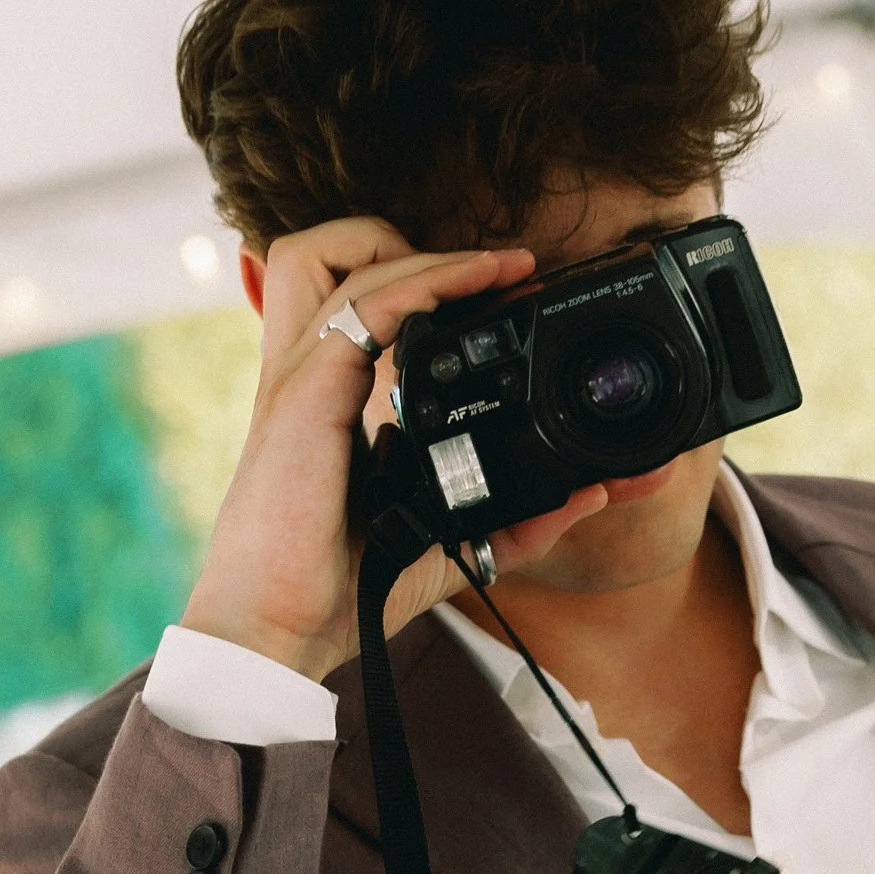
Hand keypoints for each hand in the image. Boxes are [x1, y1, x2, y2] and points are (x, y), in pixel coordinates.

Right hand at [181, 217, 611, 680]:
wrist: (281, 630)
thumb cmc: (344, 590)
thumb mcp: (448, 543)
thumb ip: (517, 518)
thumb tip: (592, 494)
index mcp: (329, 398)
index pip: (359, 302)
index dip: (426, 281)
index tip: (508, 290)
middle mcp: (309, 374)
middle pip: (324, 253)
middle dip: (409, 243)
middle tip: (499, 273)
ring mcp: (301, 376)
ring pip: (337, 254)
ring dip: (426, 250)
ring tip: (500, 268)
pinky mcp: (305, 391)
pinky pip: (365, 303)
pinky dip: (426, 281)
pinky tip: (479, 282)